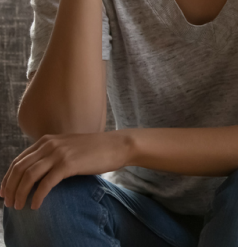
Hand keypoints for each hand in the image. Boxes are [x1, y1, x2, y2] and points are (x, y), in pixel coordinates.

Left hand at [0, 131, 131, 209]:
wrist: (118, 145)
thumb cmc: (96, 149)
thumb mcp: (69, 147)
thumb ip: (52, 154)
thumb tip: (36, 172)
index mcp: (47, 140)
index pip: (18, 160)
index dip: (8, 178)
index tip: (4, 192)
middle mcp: (50, 144)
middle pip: (19, 169)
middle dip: (10, 188)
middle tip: (8, 203)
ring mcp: (59, 153)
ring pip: (28, 176)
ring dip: (20, 194)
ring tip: (18, 206)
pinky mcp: (68, 164)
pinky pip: (45, 184)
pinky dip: (37, 196)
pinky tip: (35, 205)